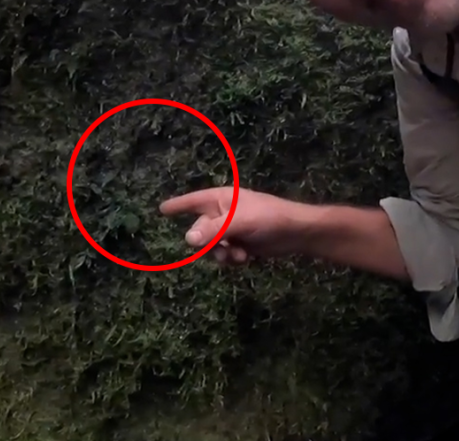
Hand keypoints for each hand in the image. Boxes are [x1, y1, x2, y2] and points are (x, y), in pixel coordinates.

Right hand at [158, 186, 300, 265]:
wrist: (297, 233)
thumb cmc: (269, 218)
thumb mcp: (239, 223)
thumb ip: (213, 232)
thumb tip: (188, 240)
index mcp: (220, 200)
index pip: (192, 202)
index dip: (177, 206)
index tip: (161, 210)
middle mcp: (222, 213)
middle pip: (199, 231)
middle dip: (207, 243)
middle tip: (219, 247)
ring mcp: (231, 230)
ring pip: (211, 247)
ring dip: (221, 254)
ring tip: (238, 256)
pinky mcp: (240, 244)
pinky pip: (224, 254)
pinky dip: (232, 259)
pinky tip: (245, 259)